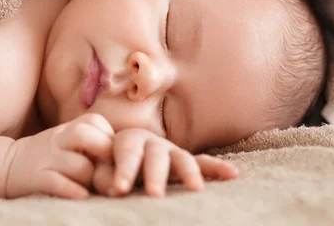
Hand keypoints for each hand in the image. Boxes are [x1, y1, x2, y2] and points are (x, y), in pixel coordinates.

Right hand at [4, 113, 113, 198]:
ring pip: (78, 164)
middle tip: (111, 172)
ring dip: (90, 178)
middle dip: (105, 154)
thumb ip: (97, 143)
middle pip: (86, 135)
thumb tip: (128, 160)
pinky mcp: (37, 178)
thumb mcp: (72, 141)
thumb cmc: (54, 156)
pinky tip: (82, 196)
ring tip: (93, 188)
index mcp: (69, 127)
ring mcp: (47, 158)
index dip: (110, 139)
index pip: (97, 122)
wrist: (10, 165)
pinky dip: (72, 190)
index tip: (110, 155)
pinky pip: (57, 182)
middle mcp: (58, 139)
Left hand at [92, 128, 237, 196]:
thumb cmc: (107, 165)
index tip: (119, 189)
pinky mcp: (186, 164)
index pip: (127, 152)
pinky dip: (217, 168)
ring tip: (196, 190)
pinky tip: (233, 174)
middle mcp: (153, 143)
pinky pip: (204, 164)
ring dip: (189, 174)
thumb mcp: (101, 167)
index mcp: (129, 141)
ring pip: (182, 159)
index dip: (124, 169)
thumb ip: (103, 176)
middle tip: (154, 194)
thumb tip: (112, 188)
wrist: (118, 153)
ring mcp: (172, 152)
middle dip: (155, 175)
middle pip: (156, 155)